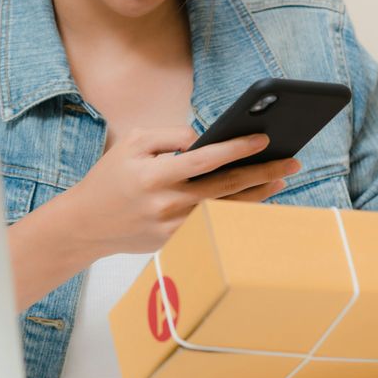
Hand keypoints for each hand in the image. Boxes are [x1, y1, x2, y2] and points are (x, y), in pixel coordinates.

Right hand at [66, 126, 299, 257]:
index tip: (263, 138)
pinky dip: (238, 212)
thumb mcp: (132, 143)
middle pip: (226, 186)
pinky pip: (216, 224)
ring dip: (258, 193)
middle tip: (291, 161)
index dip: (237, 148)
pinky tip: (256, 199)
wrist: (86, 224)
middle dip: (263, 172)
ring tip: (281, 178)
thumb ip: (170, 136)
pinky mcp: (176, 241)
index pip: (205, 159)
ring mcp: (174, 227)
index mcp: (155, 175)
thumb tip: (206, 139)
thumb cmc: (111, 177)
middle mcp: (168, 203)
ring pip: (226, 208)